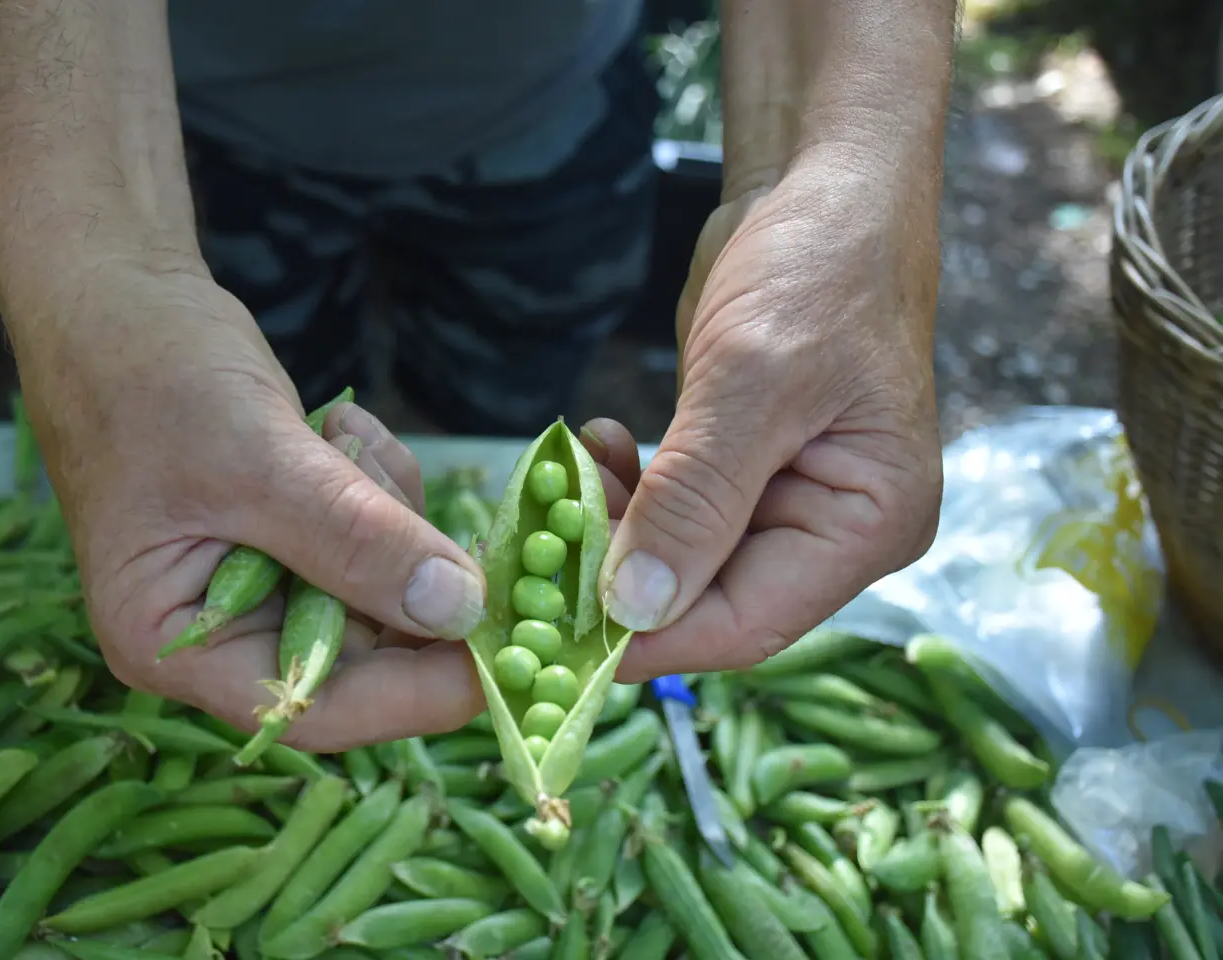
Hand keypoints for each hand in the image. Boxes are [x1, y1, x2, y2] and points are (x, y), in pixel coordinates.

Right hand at [16, 262, 494, 750]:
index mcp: (174, 641)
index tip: (500, 656)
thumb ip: (354, 539)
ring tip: (339, 435)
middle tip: (397, 486)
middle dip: (400, 566)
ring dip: (386, 507)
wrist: (117, 293)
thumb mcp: (256, 460)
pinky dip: (376, 480)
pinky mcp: (292, 535)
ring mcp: (259, 581)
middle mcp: (218, 630)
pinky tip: (336, 425)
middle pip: (359, 647)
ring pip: (379, 583)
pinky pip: (372, 533)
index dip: (413, 695)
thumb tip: (459, 610)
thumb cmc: (147, 375)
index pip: (312, 706)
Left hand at [601, 153, 944, 679]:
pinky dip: (628, 492)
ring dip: (614, 531)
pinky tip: (596, 448)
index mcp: (868, 525)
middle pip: (709, 600)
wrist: (823, 189)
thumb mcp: (753, 380)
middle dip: (619, 579)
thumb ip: (695, 499)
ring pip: (681, 559)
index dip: (649, 636)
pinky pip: (674, 511)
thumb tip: (634, 609)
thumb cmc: (817, 270)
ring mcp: (789, 501)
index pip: (747, 623)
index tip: (554, 630)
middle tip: (536, 547)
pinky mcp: (745, 470)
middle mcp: (833, 530)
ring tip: (567, 477)